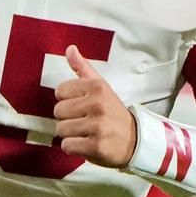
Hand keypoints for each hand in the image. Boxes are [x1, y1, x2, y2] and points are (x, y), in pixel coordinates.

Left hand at [53, 45, 135, 167]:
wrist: (137, 141)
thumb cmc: (113, 112)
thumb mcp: (101, 87)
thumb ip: (82, 68)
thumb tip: (69, 48)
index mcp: (97, 87)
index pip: (60, 91)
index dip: (68, 101)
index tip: (81, 106)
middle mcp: (97, 105)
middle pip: (58, 111)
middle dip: (68, 119)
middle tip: (85, 122)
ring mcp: (97, 126)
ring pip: (61, 130)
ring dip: (70, 135)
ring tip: (87, 133)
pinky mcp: (96, 146)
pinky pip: (67, 146)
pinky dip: (73, 148)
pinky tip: (87, 144)